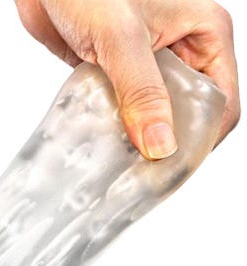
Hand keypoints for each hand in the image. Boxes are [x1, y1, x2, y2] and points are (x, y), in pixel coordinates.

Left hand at [15, 0, 239, 158]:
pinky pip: (123, 109)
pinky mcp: (115, 73)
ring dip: (137, 139)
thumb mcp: (123, 38)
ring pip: (153, 115)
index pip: (221, 102)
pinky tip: (101, 144)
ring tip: (120, 165)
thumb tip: (161, 145)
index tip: (171, 169)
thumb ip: (142, 92)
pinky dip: (114, 127)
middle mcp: (181, 50)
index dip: (200, 140)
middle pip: (188, 114)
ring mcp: (146, 64)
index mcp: (204, 34)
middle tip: (142, 174)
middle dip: (168, 144)